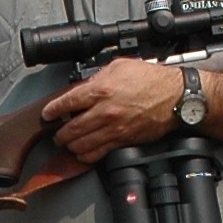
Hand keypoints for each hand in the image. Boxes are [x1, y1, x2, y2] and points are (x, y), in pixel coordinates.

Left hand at [39, 58, 182, 162]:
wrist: (174, 97)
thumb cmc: (151, 80)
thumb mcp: (119, 67)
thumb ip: (98, 77)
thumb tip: (84, 86)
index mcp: (101, 90)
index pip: (66, 103)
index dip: (53, 110)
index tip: (48, 114)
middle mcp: (104, 112)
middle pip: (70, 129)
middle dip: (59, 133)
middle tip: (56, 132)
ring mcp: (113, 129)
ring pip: (80, 145)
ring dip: (70, 146)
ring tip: (68, 142)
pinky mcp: (122, 141)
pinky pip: (97, 154)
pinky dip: (85, 156)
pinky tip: (82, 152)